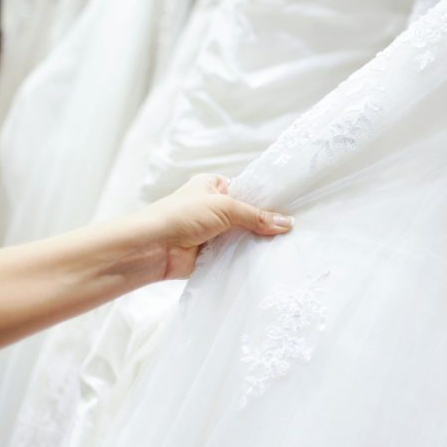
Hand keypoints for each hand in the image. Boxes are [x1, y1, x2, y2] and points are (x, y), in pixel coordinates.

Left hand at [133, 174, 293, 280]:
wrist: (151, 248)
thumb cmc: (180, 216)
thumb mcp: (224, 207)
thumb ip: (256, 216)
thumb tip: (287, 223)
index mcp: (213, 186)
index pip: (248, 190)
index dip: (268, 199)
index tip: (294, 207)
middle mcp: (214, 208)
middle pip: (249, 215)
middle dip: (266, 224)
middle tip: (295, 229)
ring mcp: (213, 232)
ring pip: (243, 237)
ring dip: (257, 242)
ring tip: (288, 245)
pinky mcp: (212, 255)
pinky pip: (235, 256)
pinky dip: (247, 259)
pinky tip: (269, 261)